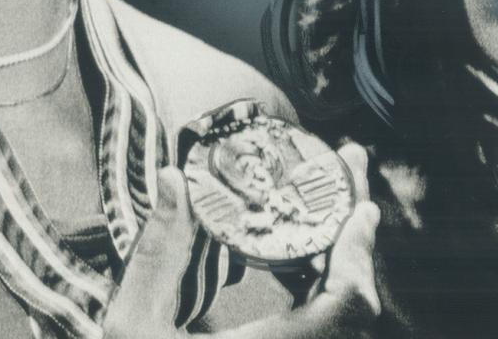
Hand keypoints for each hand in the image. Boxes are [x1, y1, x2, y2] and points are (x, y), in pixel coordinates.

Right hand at [104, 143, 380, 337]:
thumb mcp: (133, 328)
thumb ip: (158, 255)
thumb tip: (173, 181)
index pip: (347, 306)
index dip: (359, 255)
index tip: (364, 207)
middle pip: (351, 306)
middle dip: (351, 239)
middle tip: (346, 175)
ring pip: (339, 318)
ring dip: (336, 260)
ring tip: (324, 203)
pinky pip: (319, 330)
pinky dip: (318, 290)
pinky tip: (299, 254)